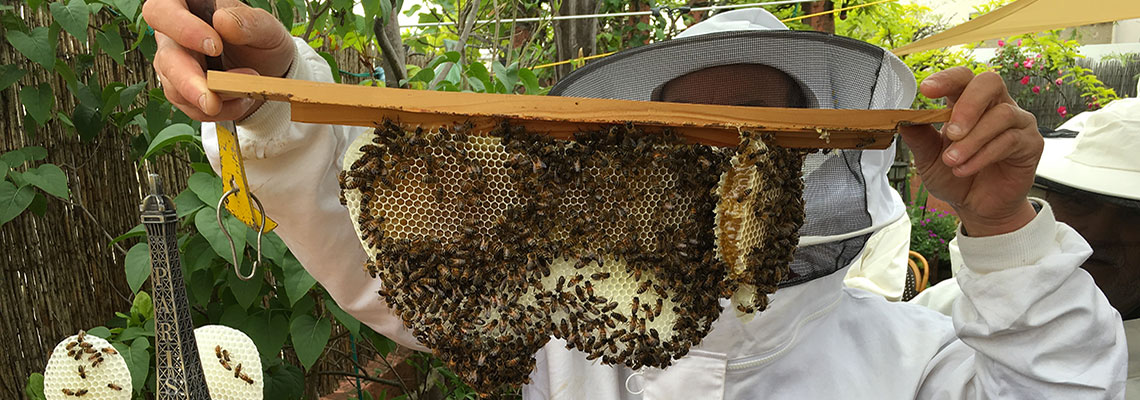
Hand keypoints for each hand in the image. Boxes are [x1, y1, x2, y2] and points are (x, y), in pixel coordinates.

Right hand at [142, 0, 294, 120]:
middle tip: (213, 99)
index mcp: (187, 8)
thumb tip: (223, 21)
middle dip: (189, 81)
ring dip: (214, 97)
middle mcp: (174, 37)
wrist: (271, 74)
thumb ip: (248, 22)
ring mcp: (175, 66)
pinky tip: (242, 101)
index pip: (162, 10)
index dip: (181, 27)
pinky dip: (220, 109)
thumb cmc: (263, 43)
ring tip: (247, 92)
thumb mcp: (267, 30)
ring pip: (175, 88)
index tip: (214, 45)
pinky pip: (191, 107)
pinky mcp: (182, 91)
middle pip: (165, 57)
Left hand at [900, 67, 1042, 236]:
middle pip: (989, 83)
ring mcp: (1016, 122)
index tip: (927, 90)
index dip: (947, 79)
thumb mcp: (928, 159)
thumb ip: (919, 138)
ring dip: (973, 139)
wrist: (977, 206)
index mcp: (967, 103)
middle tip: (951, 132)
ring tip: (953, 160)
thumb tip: (903, 120)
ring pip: (1001, 115)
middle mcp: (995, 106)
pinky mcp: (1030, 143)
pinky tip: (965, 169)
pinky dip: (983, 156)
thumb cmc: (955, 176)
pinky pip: (1010, 140)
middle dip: (968, 105)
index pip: (962, 78)